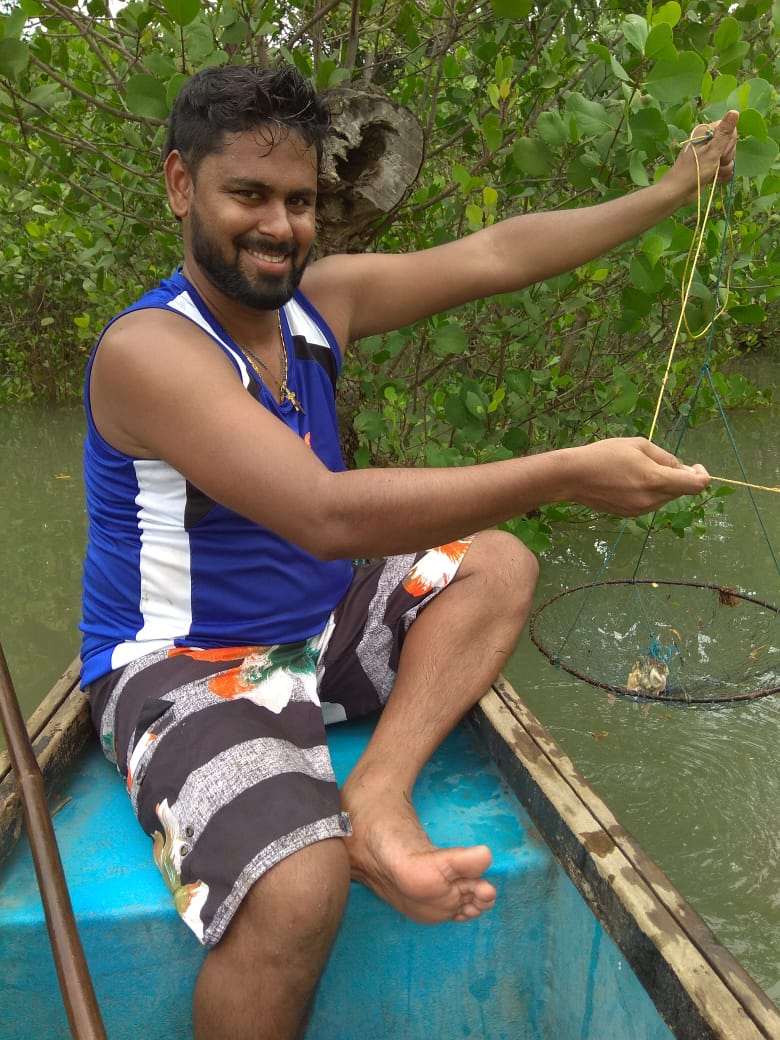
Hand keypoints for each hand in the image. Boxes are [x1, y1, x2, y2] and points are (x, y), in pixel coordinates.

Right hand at [566, 438, 709, 515]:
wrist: (573, 477)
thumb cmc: (604, 454)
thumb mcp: (638, 445)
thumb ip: (664, 457)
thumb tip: (681, 468)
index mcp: (656, 480)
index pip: (696, 485)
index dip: (702, 475)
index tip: (695, 466)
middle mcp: (652, 499)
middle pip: (681, 491)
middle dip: (680, 477)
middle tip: (663, 462)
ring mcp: (641, 510)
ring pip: (666, 498)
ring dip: (664, 485)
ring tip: (641, 470)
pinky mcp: (630, 514)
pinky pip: (651, 503)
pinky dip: (650, 493)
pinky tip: (630, 481)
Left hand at [666, 110, 738, 203]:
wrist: (679, 191)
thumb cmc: (694, 170)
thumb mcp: (712, 150)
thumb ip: (724, 132)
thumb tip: (734, 111)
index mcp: (706, 132)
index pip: (730, 130)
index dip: (729, 142)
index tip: (721, 151)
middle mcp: (708, 141)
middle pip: (730, 145)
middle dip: (726, 157)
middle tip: (716, 163)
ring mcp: (709, 155)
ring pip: (729, 158)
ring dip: (725, 168)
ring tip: (714, 173)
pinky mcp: (710, 167)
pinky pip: (725, 168)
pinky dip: (722, 175)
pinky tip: (716, 179)